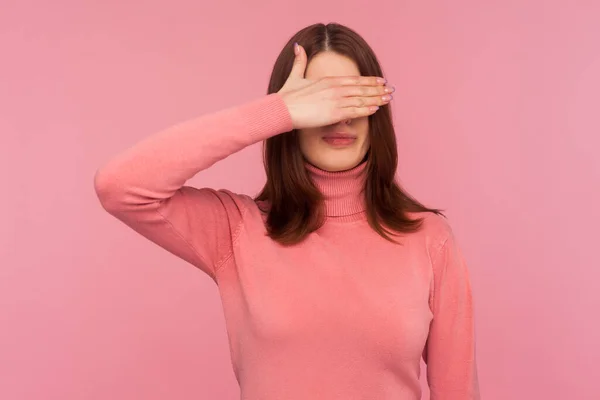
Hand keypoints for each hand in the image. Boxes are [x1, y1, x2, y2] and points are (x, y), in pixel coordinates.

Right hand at [277, 43, 393, 129]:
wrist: (282, 109)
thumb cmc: (287, 96)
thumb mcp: (295, 76)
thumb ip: (300, 62)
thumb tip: (298, 46)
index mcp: (328, 80)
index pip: (354, 79)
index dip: (369, 80)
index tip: (380, 81)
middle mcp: (335, 89)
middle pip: (361, 88)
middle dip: (377, 90)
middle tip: (390, 90)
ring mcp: (336, 101)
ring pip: (361, 99)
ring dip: (376, 99)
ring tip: (387, 99)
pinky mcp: (334, 113)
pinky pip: (355, 111)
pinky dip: (366, 110)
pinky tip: (375, 109)